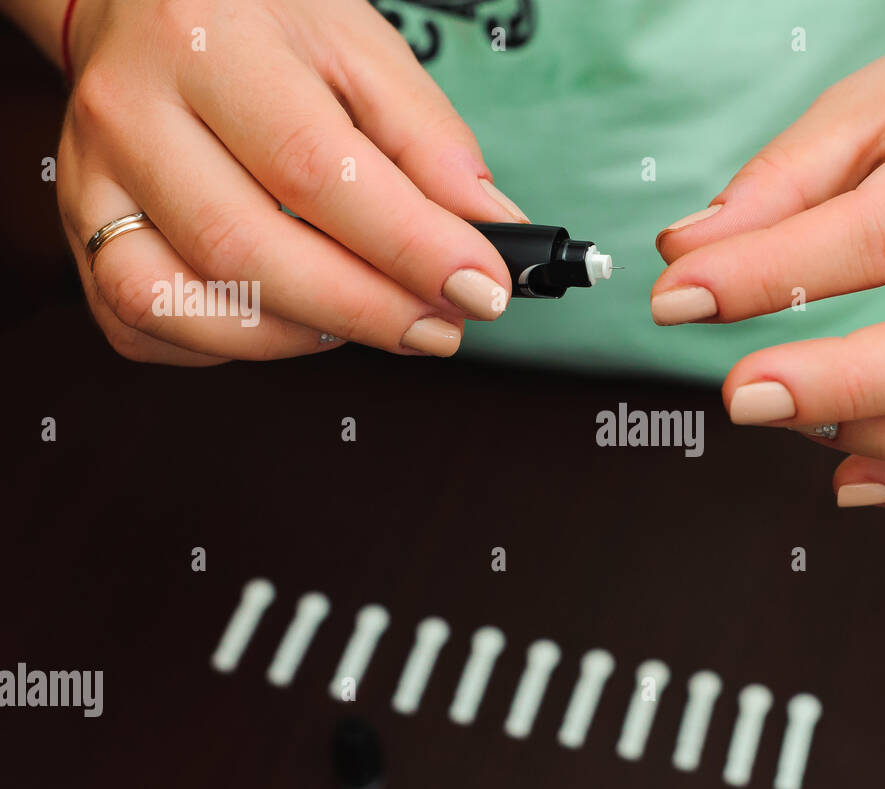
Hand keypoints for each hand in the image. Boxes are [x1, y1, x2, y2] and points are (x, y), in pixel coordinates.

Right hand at [57, 0, 527, 363]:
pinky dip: (232, 347)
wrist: (148, 3)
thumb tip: (494, 232)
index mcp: (209, 44)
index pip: (316, 168)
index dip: (409, 245)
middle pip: (247, 250)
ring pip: (182, 307)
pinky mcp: (79, 234)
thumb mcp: (361, 48)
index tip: (483, 287)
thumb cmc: (261, 25)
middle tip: (442, 323)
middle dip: (366, 310)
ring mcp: (93, 182)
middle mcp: (133, 115)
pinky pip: (145, 329)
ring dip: (301, 338)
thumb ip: (431, 142)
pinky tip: (290, 316)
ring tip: (370, 315)